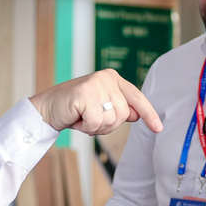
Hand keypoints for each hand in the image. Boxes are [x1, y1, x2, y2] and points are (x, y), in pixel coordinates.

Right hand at [30, 69, 163, 135]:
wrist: (47, 109)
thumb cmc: (74, 109)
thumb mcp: (101, 108)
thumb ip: (119, 108)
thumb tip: (137, 114)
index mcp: (113, 78)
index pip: (137, 98)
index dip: (149, 114)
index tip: (158, 128)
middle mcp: (107, 78)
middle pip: (123, 114)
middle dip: (106, 124)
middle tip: (89, 118)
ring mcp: (96, 84)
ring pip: (111, 120)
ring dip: (95, 126)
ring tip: (82, 117)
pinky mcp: (85, 93)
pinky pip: (96, 122)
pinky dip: (86, 127)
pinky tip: (76, 118)